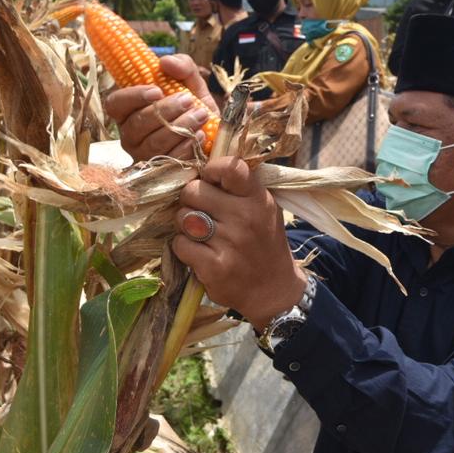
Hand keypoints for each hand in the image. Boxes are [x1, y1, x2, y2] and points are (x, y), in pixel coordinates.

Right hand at [105, 55, 217, 162]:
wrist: (217, 142)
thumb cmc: (195, 110)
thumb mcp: (193, 85)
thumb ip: (183, 67)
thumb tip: (165, 62)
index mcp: (129, 112)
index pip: (115, 104)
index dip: (132, 96)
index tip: (157, 90)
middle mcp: (130, 136)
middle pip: (137, 124)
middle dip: (165, 111)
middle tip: (188, 100)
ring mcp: (143, 157)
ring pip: (154, 143)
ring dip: (180, 127)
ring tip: (200, 116)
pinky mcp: (160, 174)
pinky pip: (169, 161)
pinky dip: (186, 146)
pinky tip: (201, 136)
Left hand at [171, 156, 305, 329]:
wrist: (273, 290)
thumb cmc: (262, 242)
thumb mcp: (262, 207)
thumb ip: (238, 187)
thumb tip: (200, 162)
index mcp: (258, 198)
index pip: (229, 166)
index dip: (210, 169)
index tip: (209, 180)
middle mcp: (246, 217)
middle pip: (193, 190)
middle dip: (191, 200)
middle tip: (202, 212)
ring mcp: (230, 243)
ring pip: (182, 217)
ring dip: (186, 226)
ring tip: (202, 234)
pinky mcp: (215, 267)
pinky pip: (180, 244)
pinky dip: (185, 248)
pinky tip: (201, 254)